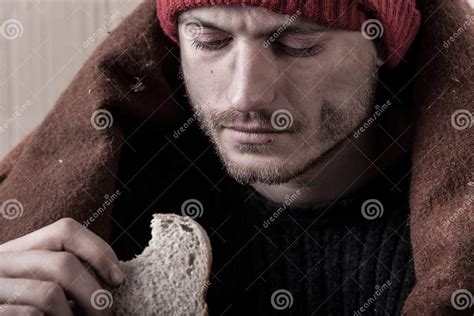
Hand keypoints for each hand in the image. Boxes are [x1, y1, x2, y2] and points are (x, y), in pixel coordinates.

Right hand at [0, 218, 124, 314]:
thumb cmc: (24, 307)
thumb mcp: (39, 282)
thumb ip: (66, 274)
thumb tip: (115, 278)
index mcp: (18, 249)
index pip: (65, 231)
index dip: (99, 251)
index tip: (118, 279)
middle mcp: (1, 262)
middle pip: (63, 263)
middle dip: (93, 293)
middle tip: (105, 314)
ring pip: (49, 294)